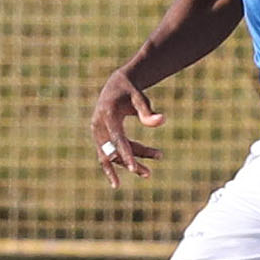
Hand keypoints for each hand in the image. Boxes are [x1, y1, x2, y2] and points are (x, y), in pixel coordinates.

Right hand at [90, 70, 164, 188]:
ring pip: (112, 153)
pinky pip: (109, 152)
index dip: (126, 154)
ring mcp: (96, 132)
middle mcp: (98, 125)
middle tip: (149, 174)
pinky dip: (121, 160)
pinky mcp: (100, 136)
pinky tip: (134, 170)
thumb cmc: (130, 92)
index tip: (134, 169)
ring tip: (148, 174)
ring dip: (128, 163)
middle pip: (114, 150)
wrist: (116, 85)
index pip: (118, 139)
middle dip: (130, 162)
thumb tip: (162, 121)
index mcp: (108, 115)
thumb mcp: (140, 98)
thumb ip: (148, 111)